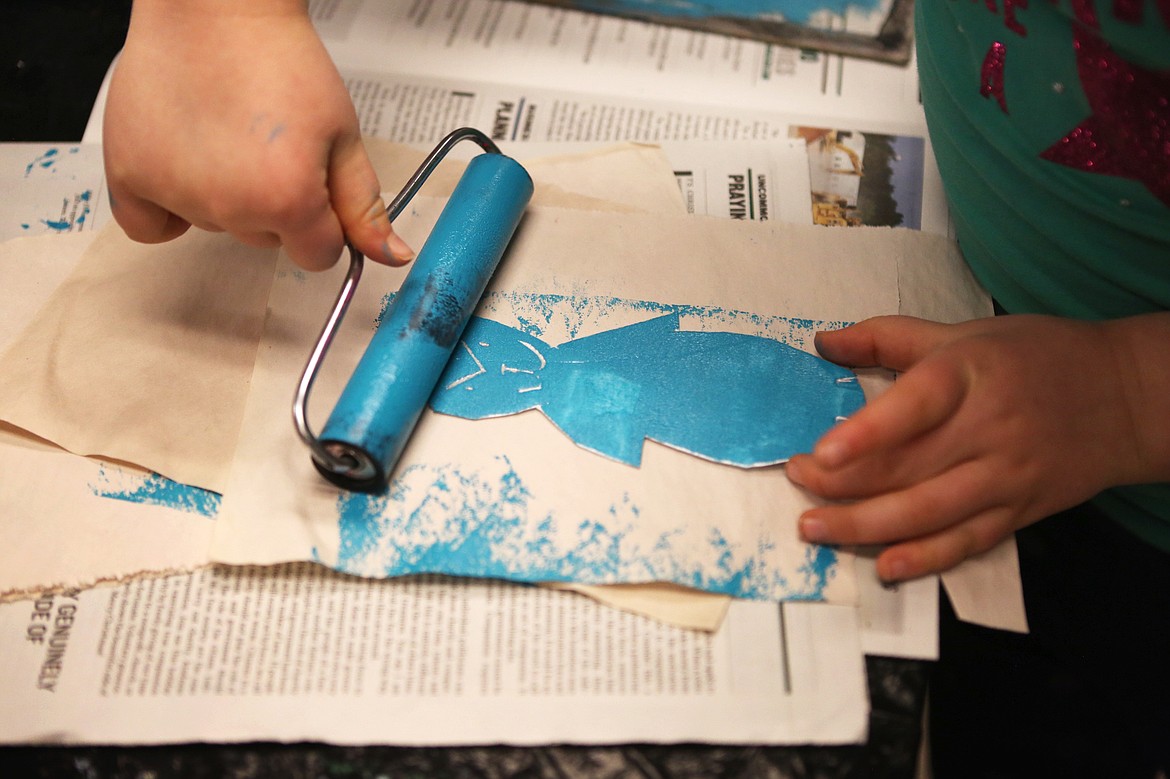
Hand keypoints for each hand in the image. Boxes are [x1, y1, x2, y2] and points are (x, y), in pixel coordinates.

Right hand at [103, 0, 413, 270]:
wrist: (215, 9)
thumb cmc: (280, 59)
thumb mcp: (342, 134)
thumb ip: (363, 205)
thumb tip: (391, 257)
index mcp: (288, 201)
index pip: (317, 255)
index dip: (322, 222)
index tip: (311, 181)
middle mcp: (229, 208)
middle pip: (265, 241)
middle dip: (275, 206)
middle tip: (267, 145)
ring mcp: (176, 194)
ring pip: (215, 228)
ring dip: (223, 198)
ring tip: (226, 135)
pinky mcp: (128, 175)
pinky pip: (149, 226)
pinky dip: (165, 209)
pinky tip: (183, 169)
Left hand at [786, 314, 1169, 581]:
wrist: (1124, 396)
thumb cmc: (1035, 356)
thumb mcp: (964, 333)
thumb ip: (887, 338)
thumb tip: (822, 341)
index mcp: (970, 374)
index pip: (914, 407)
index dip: (866, 434)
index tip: (820, 452)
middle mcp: (988, 429)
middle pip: (908, 468)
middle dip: (843, 484)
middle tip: (797, 483)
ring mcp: (1004, 476)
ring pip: (928, 512)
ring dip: (865, 527)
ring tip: (815, 529)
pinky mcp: (1018, 512)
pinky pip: (965, 542)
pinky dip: (924, 558)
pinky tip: (884, 566)